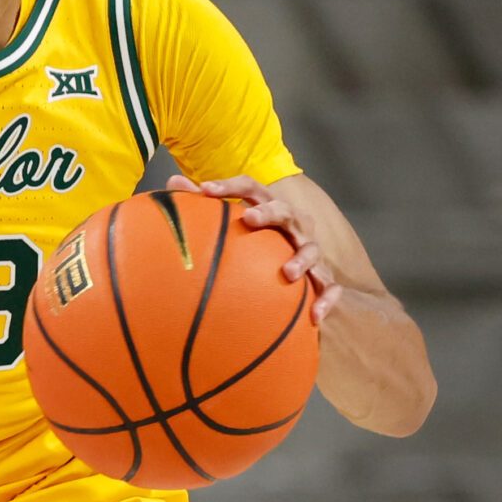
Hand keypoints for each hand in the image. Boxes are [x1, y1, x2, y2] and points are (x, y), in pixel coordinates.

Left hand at [173, 175, 340, 322]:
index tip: (204, 190)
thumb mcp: (229, 223)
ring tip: (288, 273)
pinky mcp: (322, 277)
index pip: (250, 188)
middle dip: (270, 213)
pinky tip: (314, 317)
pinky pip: (330, 288)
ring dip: (302, 259)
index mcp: (268, 207)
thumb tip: (171, 184)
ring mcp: (310, 249)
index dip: (229, 186)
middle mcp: (293, 224)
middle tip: (251, 219)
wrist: (293, 269)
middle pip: (285, 212)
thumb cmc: (255, 241)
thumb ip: (202, 204)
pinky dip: (326, 300)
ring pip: (312, 249)